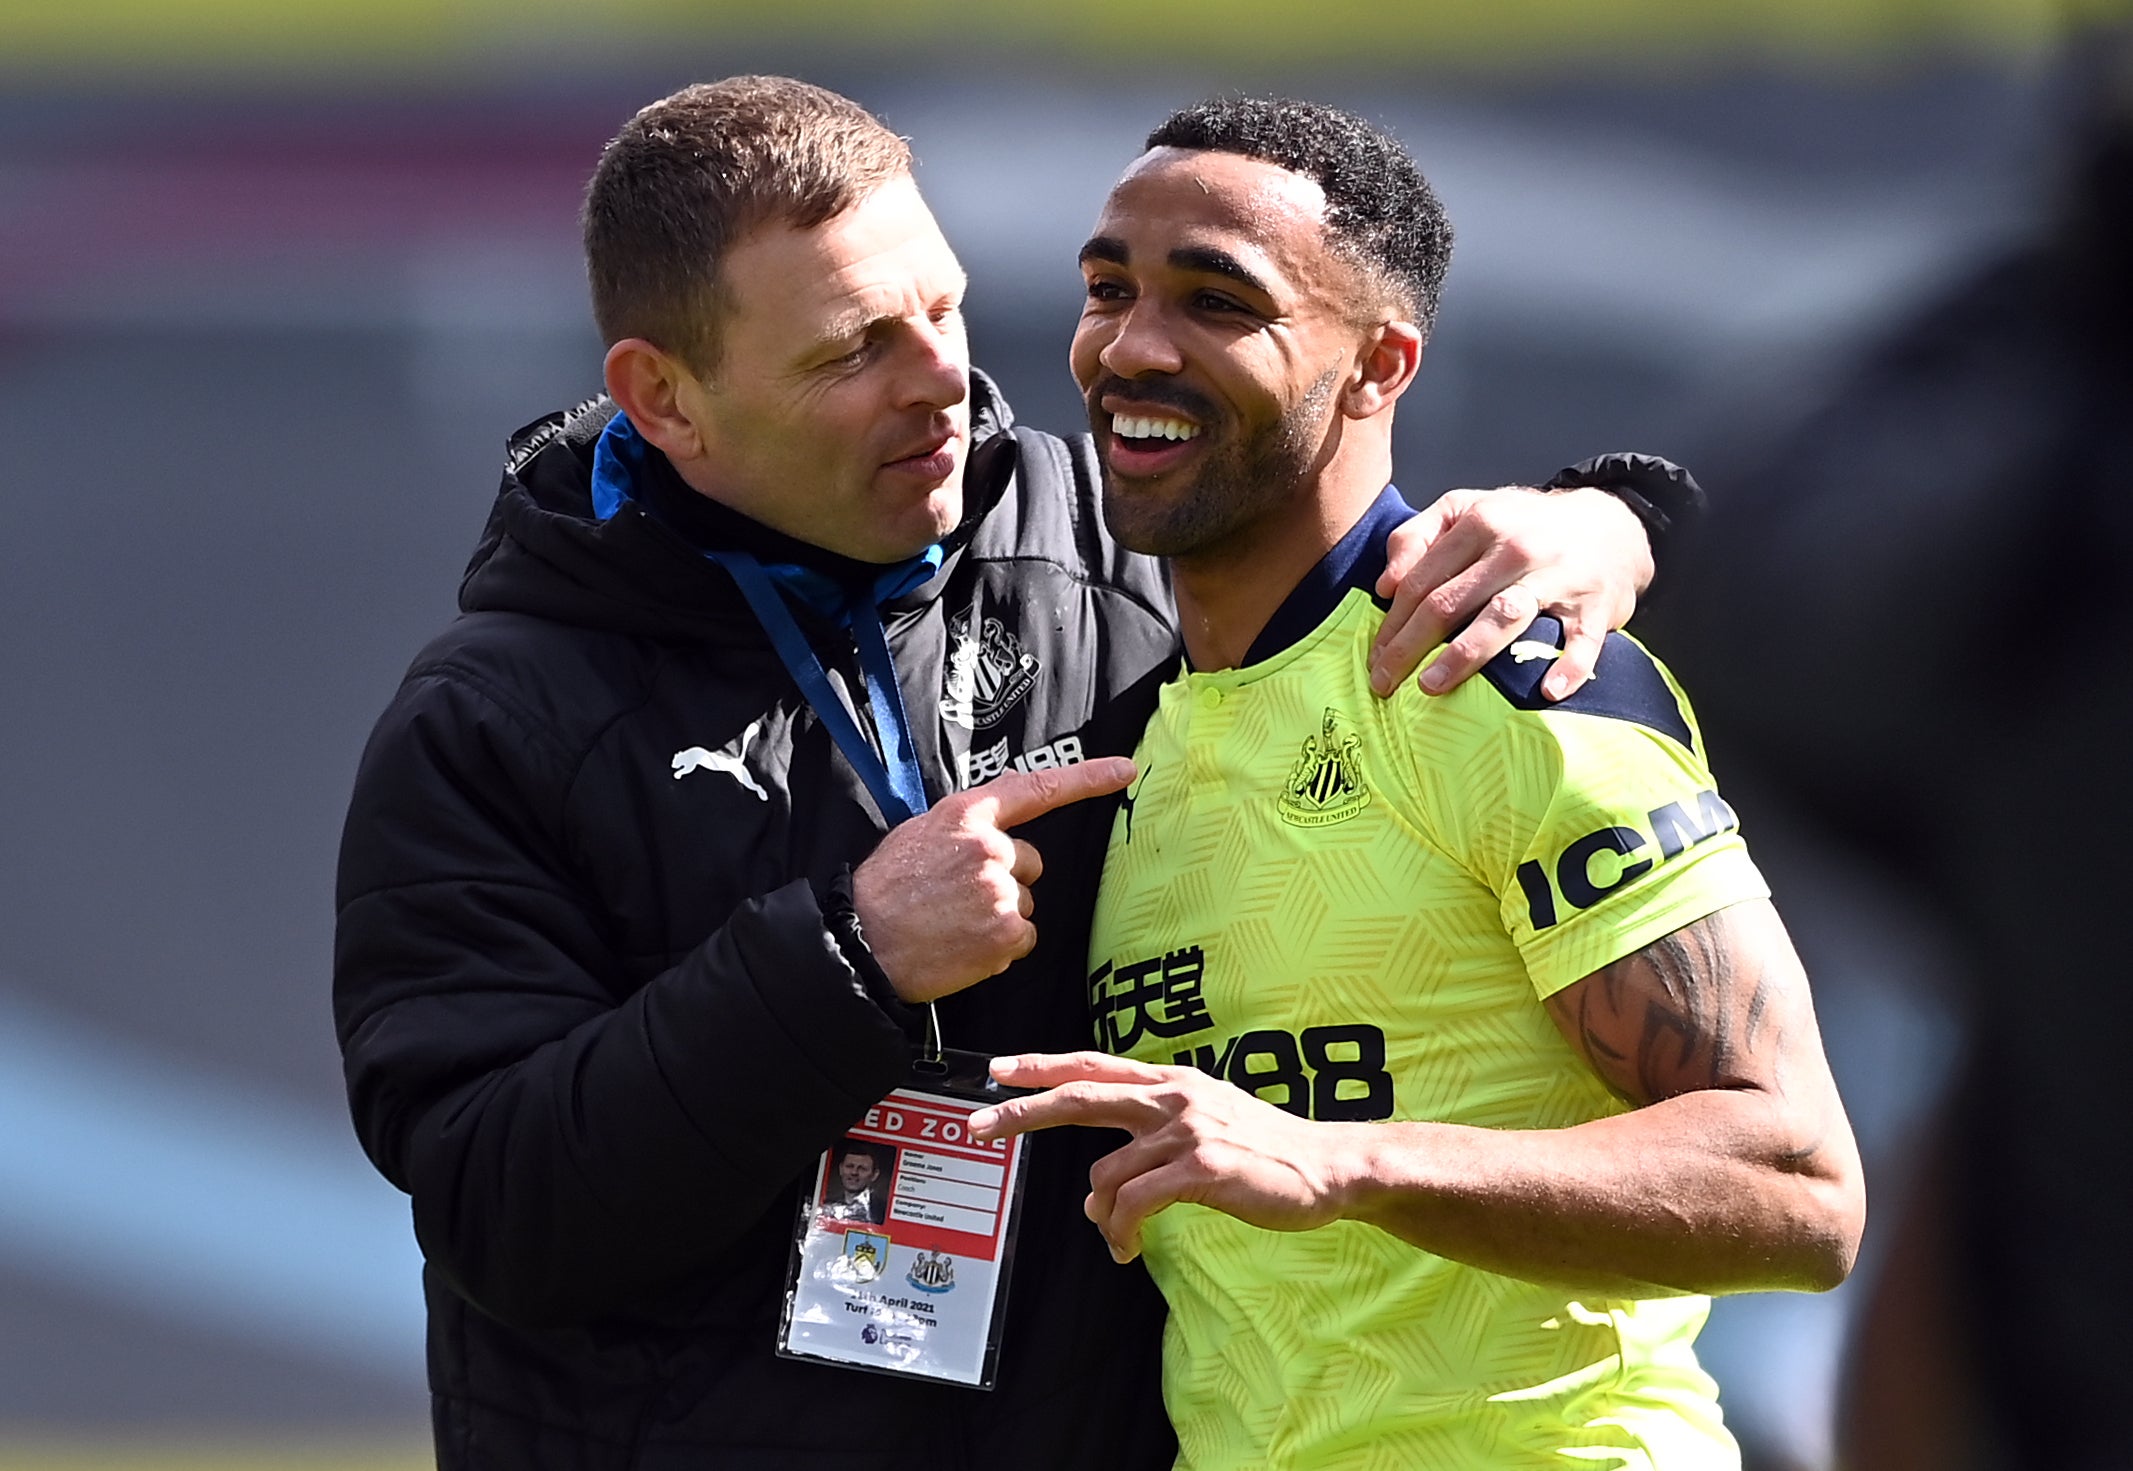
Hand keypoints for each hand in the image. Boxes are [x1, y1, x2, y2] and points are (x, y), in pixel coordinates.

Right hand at [851, 759, 1133, 1002]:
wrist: (862, 943)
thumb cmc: (884, 891)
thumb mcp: (919, 834)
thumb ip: (965, 825)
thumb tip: (999, 814)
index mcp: (965, 815)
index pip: (1036, 788)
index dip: (1087, 778)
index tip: (1125, 771)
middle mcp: (990, 847)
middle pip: (1030, 863)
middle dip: (1005, 880)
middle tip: (957, 899)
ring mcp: (1001, 890)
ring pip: (1025, 903)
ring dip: (1000, 916)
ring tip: (953, 924)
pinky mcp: (1007, 932)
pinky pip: (1023, 938)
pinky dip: (1000, 947)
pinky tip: (963, 946)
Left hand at [970, 1052, 1352, 1262]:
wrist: (1327, 1168)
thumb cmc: (1266, 1153)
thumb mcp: (1206, 1126)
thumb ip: (1148, 1148)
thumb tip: (1092, 1196)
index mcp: (1173, 1082)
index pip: (1094, 1066)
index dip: (1043, 1065)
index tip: (999, 1068)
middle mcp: (1174, 1096)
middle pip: (1080, 1096)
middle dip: (1022, 1111)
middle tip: (979, 1126)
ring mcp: (1187, 1130)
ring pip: (1105, 1176)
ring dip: (1100, 1218)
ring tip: (1118, 1241)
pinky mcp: (1201, 1168)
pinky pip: (1133, 1205)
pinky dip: (1121, 1233)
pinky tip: (1129, 1250)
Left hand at [1370, 485, 1651, 701]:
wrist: (1611, 525)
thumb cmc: (1524, 526)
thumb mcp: (1468, 509)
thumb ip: (1418, 536)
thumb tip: (1384, 586)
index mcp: (1481, 522)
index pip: (1422, 580)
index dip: (1392, 622)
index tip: (1373, 658)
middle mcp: (1517, 547)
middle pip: (1451, 602)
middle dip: (1410, 645)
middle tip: (1384, 682)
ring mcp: (1559, 576)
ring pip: (1504, 616)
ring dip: (1464, 654)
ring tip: (1431, 685)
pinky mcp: (1596, 606)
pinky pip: (1582, 641)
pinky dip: (1568, 666)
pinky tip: (1546, 692)